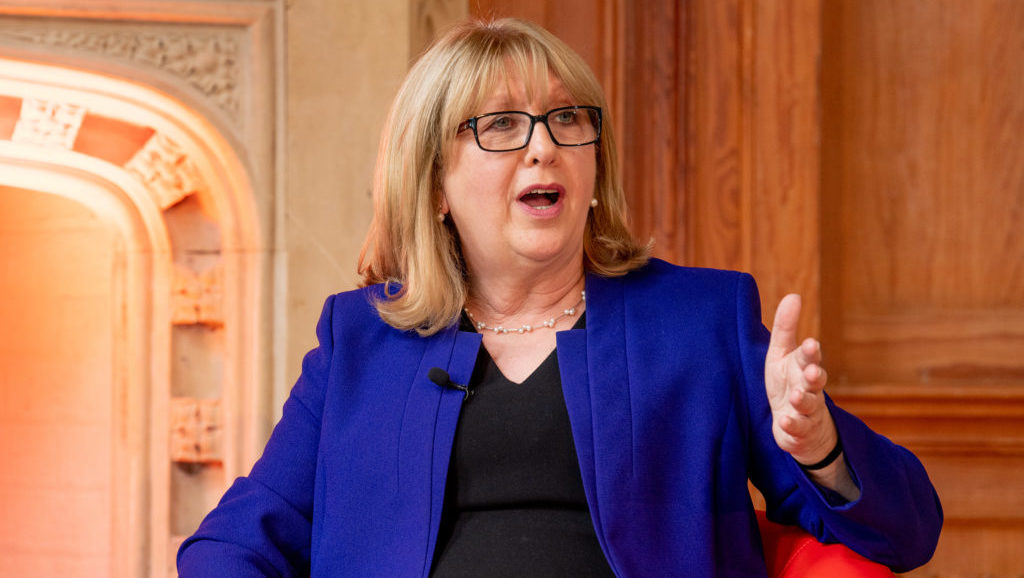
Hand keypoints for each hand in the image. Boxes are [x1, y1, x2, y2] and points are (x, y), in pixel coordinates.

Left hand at [765, 294, 835, 464]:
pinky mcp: (800, 433)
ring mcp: (807, 412)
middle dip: (815, 376)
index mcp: (804, 368)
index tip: (809, 343)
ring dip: (802, 400)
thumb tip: (793, 296)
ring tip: (795, 396)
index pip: (808, 358)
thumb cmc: (789, 382)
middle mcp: (810, 389)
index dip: (809, 352)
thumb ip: (786, 328)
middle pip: (815, 382)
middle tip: (813, 371)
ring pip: (808, 406)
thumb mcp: (782, 355)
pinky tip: (784, 422)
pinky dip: (793, 427)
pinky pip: (798, 431)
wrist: (802, 425)